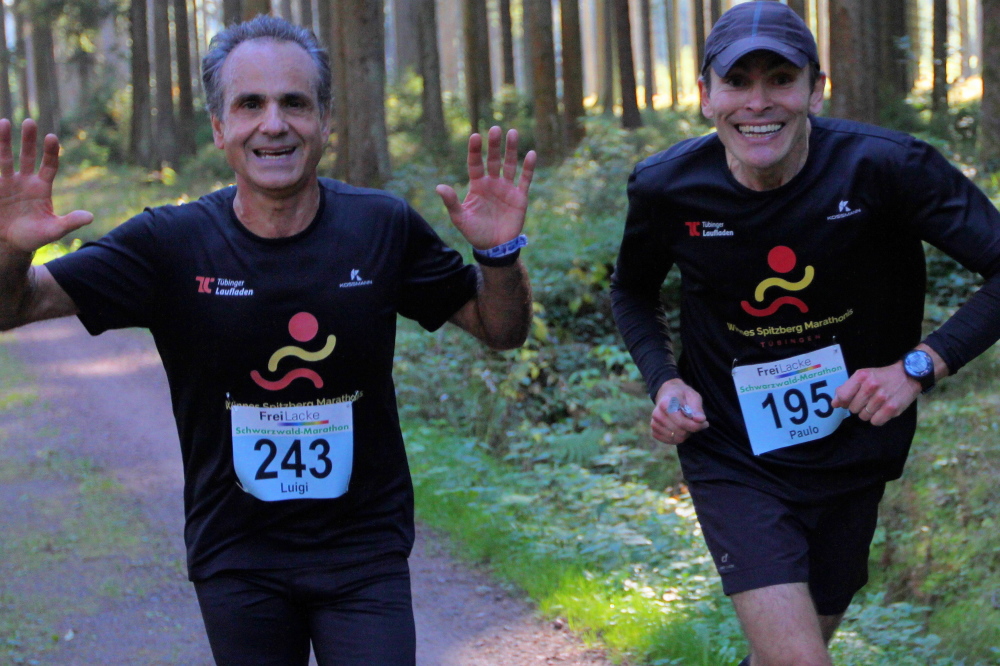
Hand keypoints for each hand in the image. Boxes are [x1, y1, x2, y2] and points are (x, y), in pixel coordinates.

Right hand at [0, 118, 92, 254]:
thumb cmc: (34, 236)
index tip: (51, 137)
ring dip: (4, 141)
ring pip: (5, 158)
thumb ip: (70, 223)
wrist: (10, 244)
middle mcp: (25, 181)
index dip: (50, 152)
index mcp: (42, 188)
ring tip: (4, 122)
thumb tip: (90, 217)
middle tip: (29, 121)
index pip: (49, 166)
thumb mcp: (53, 231)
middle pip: (28, 156)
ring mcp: (7, 183)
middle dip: (28, 140)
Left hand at [436, 126, 535, 249]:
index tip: (475, 136)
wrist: (494, 247)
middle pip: (493, 160)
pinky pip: (525, 179)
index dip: (475, 150)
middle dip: (494, 145)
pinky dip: (528, 167)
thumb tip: (439, 187)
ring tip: (512, 132)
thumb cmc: (475, 232)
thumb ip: (451, 202)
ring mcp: (507, 188)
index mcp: (477, 185)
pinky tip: (531, 153)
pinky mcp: (520, 197)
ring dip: (511, 150)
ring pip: (510, 165)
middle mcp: (492, 183)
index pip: (475, 163)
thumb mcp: (460, 218)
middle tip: (495, 129)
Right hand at [651, 378, 709, 444]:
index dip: (696, 426)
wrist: (668, 394)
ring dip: (685, 433)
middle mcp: (657, 414)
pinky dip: (678, 437)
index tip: (705, 422)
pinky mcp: (654, 431)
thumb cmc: (682, 395)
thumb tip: (700, 420)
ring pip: (676, 438)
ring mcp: (654, 423)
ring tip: (686, 423)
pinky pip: (670, 441)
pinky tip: (680, 428)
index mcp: (665, 403)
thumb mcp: (693, 396)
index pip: (681, 422)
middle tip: (695, 422)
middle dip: (691, 429)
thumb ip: (697, 408)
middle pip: (680, 432)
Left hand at [832, 362, 920, 425]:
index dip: (842, 402)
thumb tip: (834, 404)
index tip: (847, 401)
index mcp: (861, 376)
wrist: (909, 375)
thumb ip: (846, 388)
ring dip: (867, 413)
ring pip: (863, 416)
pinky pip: (875, 422)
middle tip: (867, 400)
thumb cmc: (882, 376)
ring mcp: (882, 398)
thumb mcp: (863, 375)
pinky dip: (877, 418)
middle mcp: (871, 386)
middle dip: (857, 406)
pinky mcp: (892, 408)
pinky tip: (882, 410)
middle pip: (852, 408)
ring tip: (875, 404)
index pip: (842, 396)